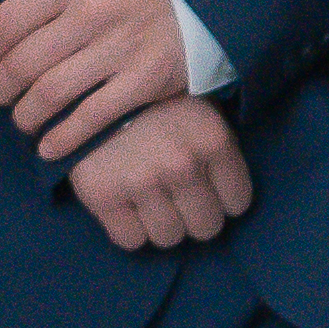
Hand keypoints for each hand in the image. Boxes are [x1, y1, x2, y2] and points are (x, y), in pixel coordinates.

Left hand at [0, 0, 191, 162]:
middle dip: (0, 88)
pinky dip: (62, 138)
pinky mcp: (144, 81)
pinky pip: (91, 117)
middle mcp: (93, 14)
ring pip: (50, 94)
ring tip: (22, 118)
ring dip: (25, 115)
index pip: (7, 19)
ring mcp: (119, 50)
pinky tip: (48, 145)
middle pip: (23, 62)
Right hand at [65, 97, 253, 250]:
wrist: (90, 86)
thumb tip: (226, 192)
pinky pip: (130, 241)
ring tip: (153, 202)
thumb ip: (213, 147)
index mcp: (213, 140)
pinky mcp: (104, 196)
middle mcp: (182, 165)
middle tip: (182, 202)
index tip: (211, 193)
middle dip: (197, 218)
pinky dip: (130, 229)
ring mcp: (142, 182)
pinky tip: (128, 207)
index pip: (238, 202)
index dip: (225, 200)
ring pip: (169, 238)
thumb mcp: (200, 108)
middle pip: (206, 227)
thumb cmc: (154, 98)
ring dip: (163, 225)